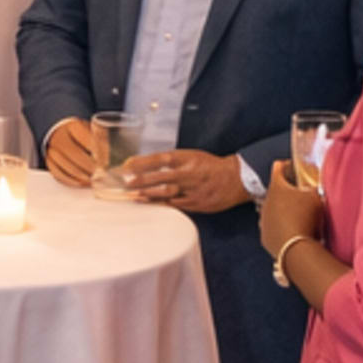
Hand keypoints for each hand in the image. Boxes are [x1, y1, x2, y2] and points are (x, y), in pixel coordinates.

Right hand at [44, 114, 103, 185]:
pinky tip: (82, 182)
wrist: (62, 133)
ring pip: (66, 165)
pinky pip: (58, 174)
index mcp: (72, 126)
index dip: (97, 152)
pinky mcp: (49, 162)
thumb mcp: (92, 130)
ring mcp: (52, 150)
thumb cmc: (82, 134)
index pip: (85, 139)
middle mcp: (60, 137)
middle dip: (90, 166)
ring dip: (82, 175)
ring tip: (93, 180)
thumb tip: (120, 156)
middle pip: (74, 153)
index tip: (107, 161)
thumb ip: (102, 141)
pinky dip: (71, 180)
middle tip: (101, 173)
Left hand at [116, 147, 249, 213]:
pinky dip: (161, 204)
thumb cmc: (208, 166)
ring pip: (167, 193)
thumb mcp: (191, 156)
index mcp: (189, 159)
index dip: (143, 162)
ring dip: (148, 194)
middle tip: (126, 183)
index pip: (162, 158)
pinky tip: (149, 203)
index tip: (127, 165)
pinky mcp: (198, 204)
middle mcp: (191, 174)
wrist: (236, 179)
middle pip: (162, 177)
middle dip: (142, 180)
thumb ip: (170, 161)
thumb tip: (141, 164)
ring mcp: (194, 190)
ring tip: (134, 196)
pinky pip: (175, 205)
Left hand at [256, 164, 328, 259]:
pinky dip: (283, 226)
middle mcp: (265, 201)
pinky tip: (295, 229)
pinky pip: (275, 226)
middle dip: (288, 190)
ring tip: (300, 214)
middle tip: (302, 192)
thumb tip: (315, 185)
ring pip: (274, 209)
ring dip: (285, 210)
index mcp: (276, 187)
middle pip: (276, 190)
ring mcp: (263, 219)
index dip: (285, 165)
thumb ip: (314, 187)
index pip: (277, 168)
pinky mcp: (264, 235)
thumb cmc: (305, 217)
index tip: (292, 165)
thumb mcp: (316, 196)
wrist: (295, 247)